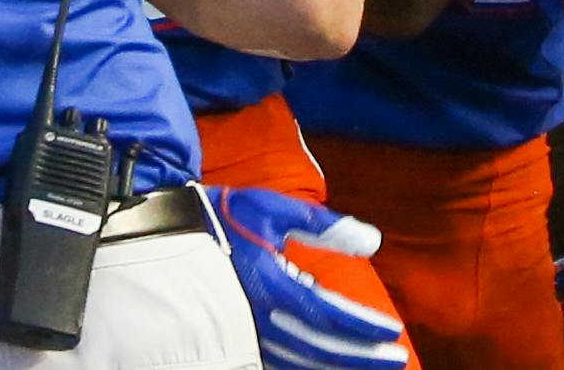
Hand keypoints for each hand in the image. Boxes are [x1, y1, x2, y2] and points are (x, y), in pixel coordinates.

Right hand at [199, 185, 408, 369]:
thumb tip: (372, 240)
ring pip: (300, 362)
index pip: (329, 316)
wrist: (167, 234)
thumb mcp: (275, 210)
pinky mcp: (237, 338)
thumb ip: (324, 225)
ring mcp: (247, 334)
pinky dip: (307, 368)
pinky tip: (328, 366)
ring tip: (370, 366)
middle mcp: (260, 319)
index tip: (393, 332)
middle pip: (321, 348)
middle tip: (396, 358)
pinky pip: (279, 362)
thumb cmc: (226, 217)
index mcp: (272, 286)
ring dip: (338, 367)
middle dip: (361, 356)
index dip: (364, 327)